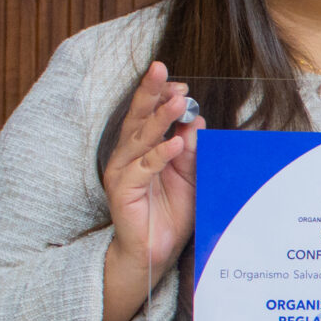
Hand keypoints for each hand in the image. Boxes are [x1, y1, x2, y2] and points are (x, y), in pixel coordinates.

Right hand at [101, 61, 203, 320]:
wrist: (156, 250)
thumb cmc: (172, 212)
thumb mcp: (190, 176)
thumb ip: (191, 151)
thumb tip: (198, 122)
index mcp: (143, 148)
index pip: (148, 114)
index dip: (160, 95)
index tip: (178, 80)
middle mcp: (128, 155)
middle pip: (138, 118)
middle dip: (151, 92)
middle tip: (163, 70)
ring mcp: (123, 171)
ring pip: (141, 139)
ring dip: (160, 119)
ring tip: (178, 101)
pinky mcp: (123, 190)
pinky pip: (144, 168)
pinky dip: (160, 155)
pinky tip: (175, 143)